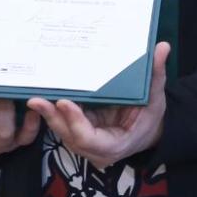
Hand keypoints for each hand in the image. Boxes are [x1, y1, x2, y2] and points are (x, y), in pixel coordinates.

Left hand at [28, 41, 169, 165]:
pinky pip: (62, 124)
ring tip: (34, 96)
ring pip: (62, 131)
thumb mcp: (156, 96)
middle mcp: (96, 149)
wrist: (148, 130)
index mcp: (115, 145)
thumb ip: (156, 73)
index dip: (76, 122)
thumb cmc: (151, 116)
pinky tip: (41, 95)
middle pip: (69, 135)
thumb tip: (162, 47)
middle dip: (53, 117)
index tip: (64, 102)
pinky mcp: (78, 132)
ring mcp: (85, 143)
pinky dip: (52, 112)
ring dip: (48, 114)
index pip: (89, 138)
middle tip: (37, 99)